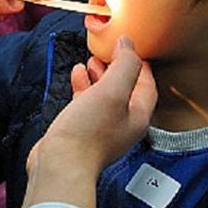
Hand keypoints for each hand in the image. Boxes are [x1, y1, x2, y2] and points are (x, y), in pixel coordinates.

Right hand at [23, 37, 156, 207]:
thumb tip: (128, 44)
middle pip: (126, 88)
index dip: (139, 63)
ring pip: (106, 95)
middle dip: (117, 67)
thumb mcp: (112, 90)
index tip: (129, 45)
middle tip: (108, 50)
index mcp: (138, 115)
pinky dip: (84, 86)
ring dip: (100, 75)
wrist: (60, 163)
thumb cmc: (88, 131)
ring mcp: (103, 128)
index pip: (147, 83)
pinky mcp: (83, 130)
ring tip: (91, 60)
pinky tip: (76, 74)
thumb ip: (124, 65)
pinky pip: (88, 102)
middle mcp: (124, 123)